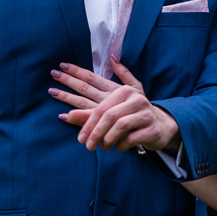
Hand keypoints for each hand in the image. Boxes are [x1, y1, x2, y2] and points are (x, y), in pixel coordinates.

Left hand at [51, 57, 177, 152]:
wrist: (161, 126)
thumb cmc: (136, 114)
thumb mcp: (120, 100)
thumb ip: (102, 87)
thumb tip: (95, 67)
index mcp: (121, 90)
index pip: (93, 82)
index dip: (73, 79)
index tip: (54, 83)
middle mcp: (133, 99)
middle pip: (104, 111)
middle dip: (88, 126)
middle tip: (81, 141)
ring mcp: (143, 113)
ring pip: (117, 125)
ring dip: (105, 139)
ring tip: (98, 147)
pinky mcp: (150, 129)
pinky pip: (129, 139)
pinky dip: (120, 145)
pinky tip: (116, 148)